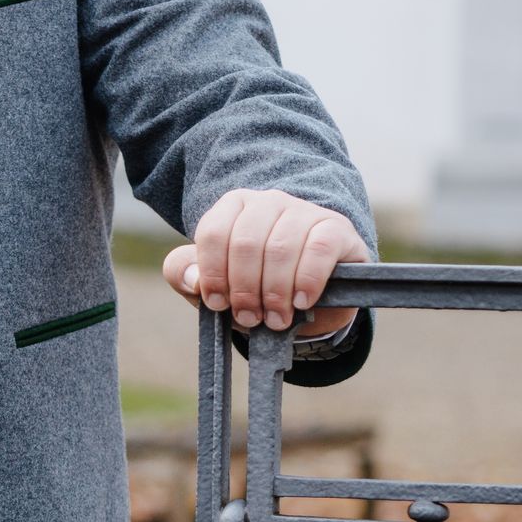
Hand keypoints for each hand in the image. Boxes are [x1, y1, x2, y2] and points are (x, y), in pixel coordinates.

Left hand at [162, 190, 367, 337]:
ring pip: (280, 248)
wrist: (310, 300)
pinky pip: (318, 249)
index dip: (212, 274)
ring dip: (274, 292)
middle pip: (246, 243)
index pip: (213, 233)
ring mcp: (304, 211)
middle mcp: (268, 202)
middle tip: (250, 319)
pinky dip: (307, 280)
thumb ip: (186, 275)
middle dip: (244, 289)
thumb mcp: (215, 285)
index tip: (217, 305)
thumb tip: (192, 279)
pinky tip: (302, 302)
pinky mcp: (336, 228)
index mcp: (233, 207)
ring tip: (276, 319)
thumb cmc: (255, 287)